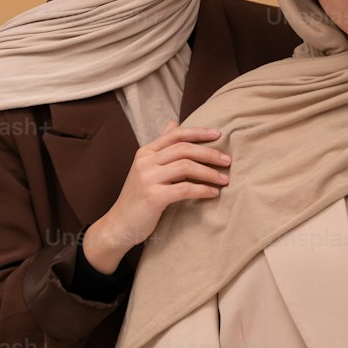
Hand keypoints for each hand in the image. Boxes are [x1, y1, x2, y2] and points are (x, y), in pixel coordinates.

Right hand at [82, 120, 230, 273]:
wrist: (119, 225)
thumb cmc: (138, 197)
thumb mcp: (147, 168)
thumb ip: (161, 147)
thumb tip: (173, 122)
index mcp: (145, 152)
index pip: (176, 135)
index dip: (199, 132)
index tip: (218, 135)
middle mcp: (145, 162)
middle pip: (184, 149)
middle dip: (209, 153)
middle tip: (228, 161)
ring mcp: (148, 178)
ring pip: (186, 167)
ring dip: (209, 172)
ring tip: (224, 179)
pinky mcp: (153, 197)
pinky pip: (184, 189)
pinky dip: (202, 189)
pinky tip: (213, 193)